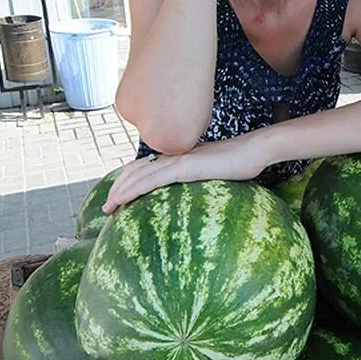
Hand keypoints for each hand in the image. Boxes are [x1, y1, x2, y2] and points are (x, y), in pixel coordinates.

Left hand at [102, 135, 270, 213]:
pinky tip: (124, 200)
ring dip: (120, 191)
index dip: (128, 180)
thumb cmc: (240, 163)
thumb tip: (198, 192)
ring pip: (139, 175)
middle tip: (106, 207)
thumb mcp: (216, 173)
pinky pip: (152, 179)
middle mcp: (174, 156)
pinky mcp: (184, 168)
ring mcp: (178, 161)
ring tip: (109, 208)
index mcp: (179, 157)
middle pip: (135, 170)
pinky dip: (134, 189)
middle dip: (118, 188)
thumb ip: (201, 178)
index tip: (119, 197)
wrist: (254, 150)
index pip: (145, 166)